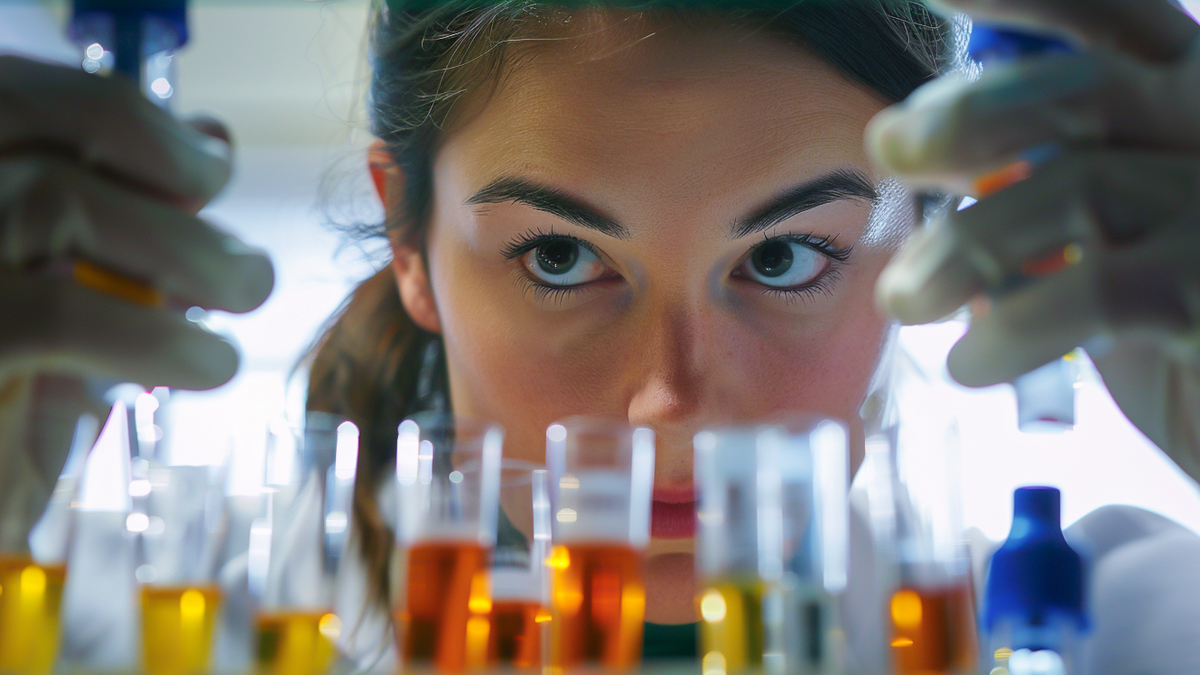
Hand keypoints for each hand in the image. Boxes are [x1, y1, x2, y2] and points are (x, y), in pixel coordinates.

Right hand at [0, 56, 273, 548]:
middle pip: (32, 132)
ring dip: (182, 251)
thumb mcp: (67, 301)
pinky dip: (155, 332)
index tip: (210, 166)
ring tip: (245, 298)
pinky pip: (52, 313)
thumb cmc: (8, 404)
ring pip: (47, 201)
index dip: (131, 122)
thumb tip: (212, 136)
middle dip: (167, 177)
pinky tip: (209, 362)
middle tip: (248, 255)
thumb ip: (122, 219)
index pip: (23, 95)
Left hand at [866, 0, 1199, 478]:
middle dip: (969, 113)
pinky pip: (1097, 291)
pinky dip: (1012, 329)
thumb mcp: (1106, 244)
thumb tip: (934, 156)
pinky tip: (971, 366)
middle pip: (1086, 87)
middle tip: (889, 147)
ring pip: (1075, 187)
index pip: (1118, 20)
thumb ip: (1040, 190)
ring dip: (962, 247)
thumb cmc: (1179, 334)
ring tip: (903, 301)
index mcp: (1189, 108)